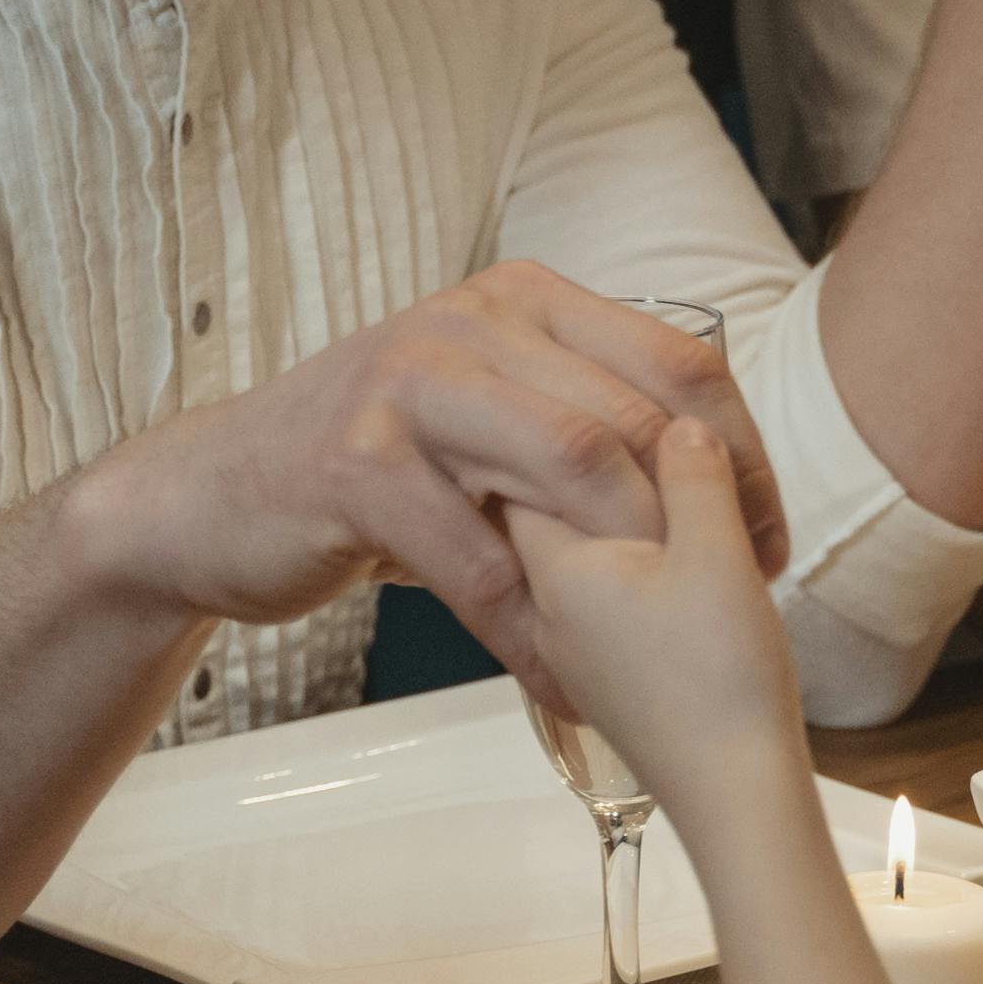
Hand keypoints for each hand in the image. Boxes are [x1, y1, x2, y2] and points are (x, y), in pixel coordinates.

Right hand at [89, 267, 787, 701]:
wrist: (215, 497)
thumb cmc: (373, 466)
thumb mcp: (487, 419)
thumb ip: (579, 426)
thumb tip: (712, 487)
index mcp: (525, 300)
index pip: (679, 360)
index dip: (741, 456)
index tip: (768, 541)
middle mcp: (473, 321)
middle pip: (637, 415)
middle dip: (699, 526)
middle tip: (726, 606)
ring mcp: (410, 383)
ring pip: (572, 467)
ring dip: (625, 577)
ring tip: (647, 653)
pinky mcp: (356, 461)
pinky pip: (479, 559)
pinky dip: (532, 635)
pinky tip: (559, 683)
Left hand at [502, 419, 808, 823]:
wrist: (736, 793)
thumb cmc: (719, 674)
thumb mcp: (717, 552)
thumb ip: (693, 474)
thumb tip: (681, 422)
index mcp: (556, 567)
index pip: (523, 471)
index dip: (569, 428)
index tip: (615, 406)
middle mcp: (548, 607)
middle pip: (555, 511)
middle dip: (609, 474)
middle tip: (675, 452)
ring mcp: (577, 648)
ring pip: (589, 557)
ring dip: (636, 525)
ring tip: (700, 508)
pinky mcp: (613, 676)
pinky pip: (614, 598)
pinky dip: (647, 570)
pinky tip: (699, 568)